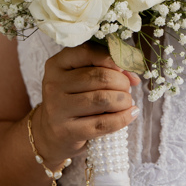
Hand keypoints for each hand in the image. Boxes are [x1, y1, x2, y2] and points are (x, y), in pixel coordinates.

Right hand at [33, 42, 140, 165]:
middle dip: (122, 82)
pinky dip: (122, 118)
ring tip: (127, 102)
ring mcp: (57, 109)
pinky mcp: (66, 131)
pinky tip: (130, 114)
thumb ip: (105, 68)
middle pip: (100, 76)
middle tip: (127, 89)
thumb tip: (133, 77)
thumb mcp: (81, 77)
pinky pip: (102, 123)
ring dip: (123, 100)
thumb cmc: (74, 100)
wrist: (52, 134)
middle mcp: (54, 84)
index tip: (125, 69)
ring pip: (102, 99)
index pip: (89, 51)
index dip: (113, 58)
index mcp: (57, 64)